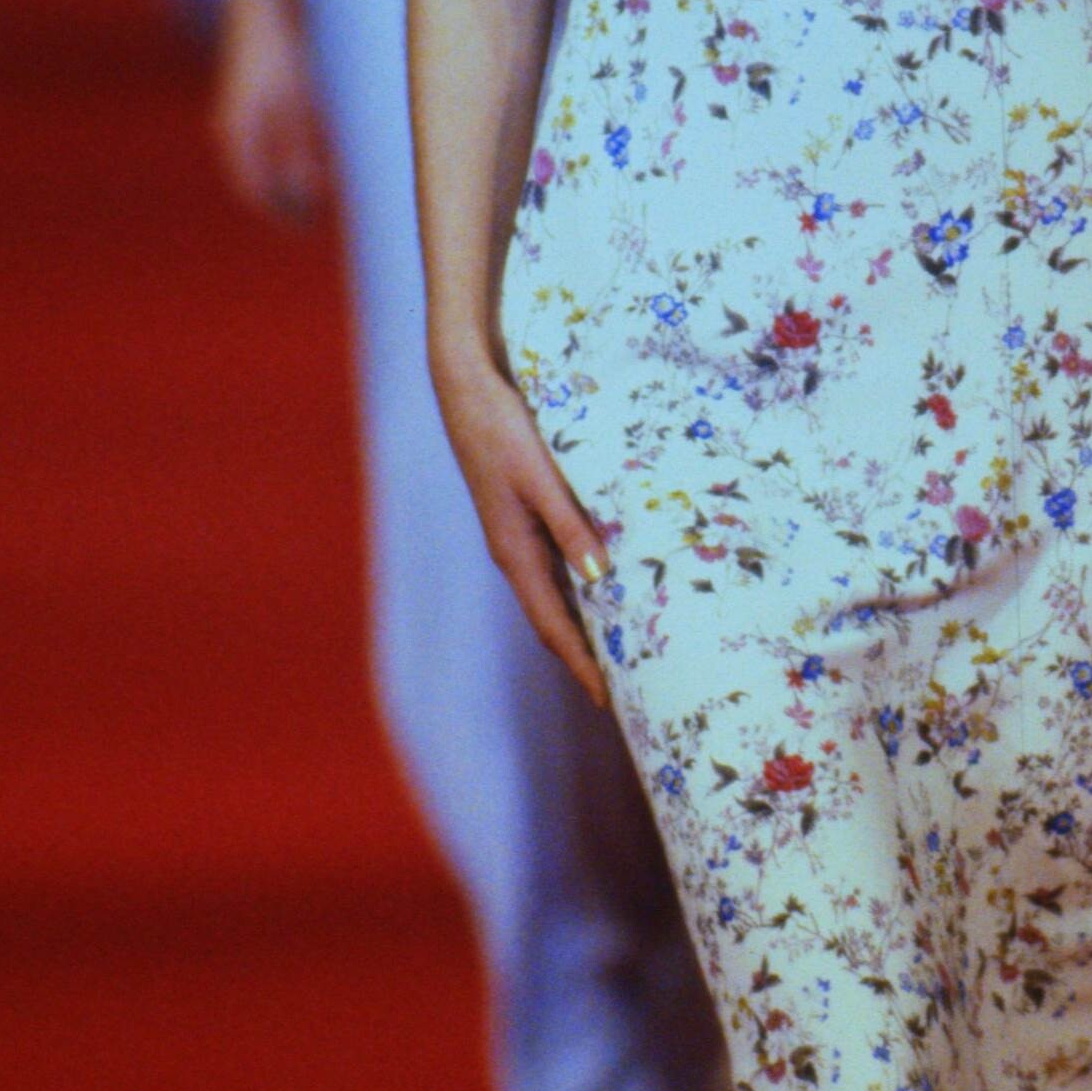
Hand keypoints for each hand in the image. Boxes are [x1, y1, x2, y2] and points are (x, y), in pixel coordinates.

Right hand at [214, 0, 328, 221]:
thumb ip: (302, 151)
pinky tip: (313, 151)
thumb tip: (309, 195)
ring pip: (263, 157)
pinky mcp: (255, 93)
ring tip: (319, 189)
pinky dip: (289, 152)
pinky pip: (269, 137)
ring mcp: (241, 108)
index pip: (255, 189)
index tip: (308, 229)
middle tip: (317, 216)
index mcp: (238, 132)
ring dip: (289, 176)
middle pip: (258, 176)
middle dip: (286, 199)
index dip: (282, 213)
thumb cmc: (281, 51)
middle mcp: (233, 124)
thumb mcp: (298, 104)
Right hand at [434, 348, 613, 705]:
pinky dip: (580, 589)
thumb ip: (569, 525)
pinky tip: (605, 590)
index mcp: (514, 552)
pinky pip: (555, 567)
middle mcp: (514, 552)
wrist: (465, 390)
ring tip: (621, 652)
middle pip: (554, 620)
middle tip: (625, 689)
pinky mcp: (523, 514)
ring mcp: (517, 535)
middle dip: (585, 657)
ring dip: (584, 625)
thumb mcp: (540, 477)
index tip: (609, 700)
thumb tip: (599, 576)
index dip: (581, 664)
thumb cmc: (501, 428)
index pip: (553, 625)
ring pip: (556, 595)